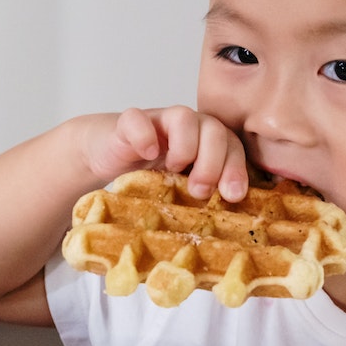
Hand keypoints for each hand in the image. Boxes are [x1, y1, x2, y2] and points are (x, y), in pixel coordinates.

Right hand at [80, 106, 248, 200]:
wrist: (110, 157)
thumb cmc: (151, 175)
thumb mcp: (181, 189)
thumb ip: (203, 196)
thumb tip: (227, 229)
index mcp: (207, 142)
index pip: (233, 146)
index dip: (235, 169)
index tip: (232, 196)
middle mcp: (189, 126)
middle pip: (214, 128)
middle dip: (213, 163)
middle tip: (199, 191)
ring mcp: (159, 121)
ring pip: (183, 116)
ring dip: (185, 147)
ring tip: (173, 171)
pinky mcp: (129, 122)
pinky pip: (137, 117)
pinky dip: (144, 135)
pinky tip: (147, 154)